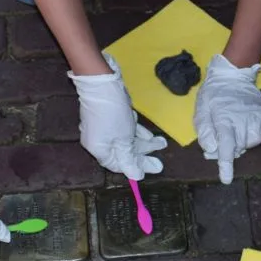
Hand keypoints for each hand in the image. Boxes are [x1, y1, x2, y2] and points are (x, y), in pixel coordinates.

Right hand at [70, 54, 166, 179]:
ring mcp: (104, 128)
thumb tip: (135, 177)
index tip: (153, 169)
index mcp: (99, 149)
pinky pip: (125, 129)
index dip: (136, 167)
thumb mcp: (123, 140)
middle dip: (144, 156)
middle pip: (124, 153)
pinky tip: (149, 135)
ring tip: (162, 144)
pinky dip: (137, 132)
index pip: (118, 165)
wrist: (102, 83)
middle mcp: (99, 141)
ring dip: (144, 143)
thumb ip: (129, 159)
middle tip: (161, 162)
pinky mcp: (110, 116)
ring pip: (127, 139)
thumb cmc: (113, 114)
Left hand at [194, 55, 260, 184]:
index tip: (226, 179)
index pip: (226, 146)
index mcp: (224, 120)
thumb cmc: (214, 94)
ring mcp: (255, 116)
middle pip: (240, 147)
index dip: (226, 164)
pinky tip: (251, 129)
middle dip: (231, 148)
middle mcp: (242, 120)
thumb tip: (211, 149)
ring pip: (254, 142)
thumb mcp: (201, 109)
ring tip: (237, 132)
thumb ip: (204, 130)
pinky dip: (260, 135)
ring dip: (245, 142)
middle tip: (224, 138)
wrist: (232, 74)